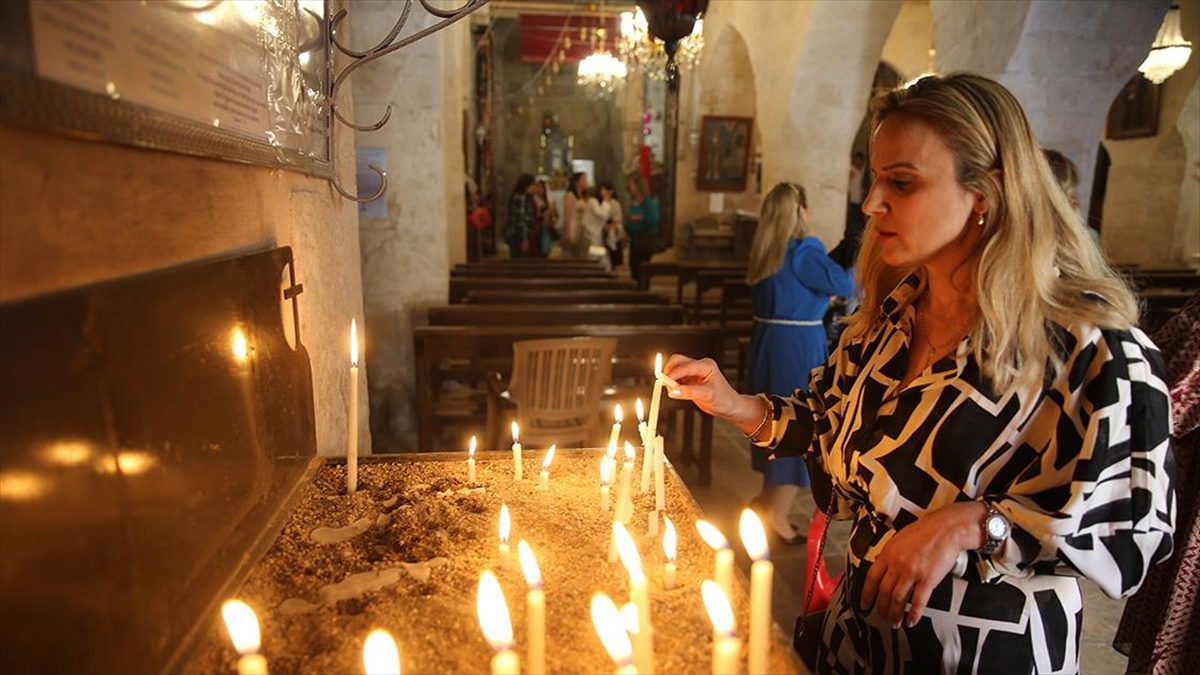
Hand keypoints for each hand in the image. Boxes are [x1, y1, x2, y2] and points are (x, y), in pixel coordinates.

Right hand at [664, 355, 763, 432]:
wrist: (729, 406)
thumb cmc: (724, 399)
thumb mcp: (707, 396)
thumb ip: (689, 393)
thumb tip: (672, 391)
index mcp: (706, 365)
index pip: (686, 366)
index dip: (674, 374)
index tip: (665, 382)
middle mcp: (699, 365)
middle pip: (677, 361)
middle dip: (669, 372)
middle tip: (665, 384)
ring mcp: (694, 371)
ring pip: (675, 367)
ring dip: (670, 377)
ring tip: (672, 390)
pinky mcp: (689, 378)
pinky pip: (676, 376)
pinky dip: (672, 382)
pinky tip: (675, 391)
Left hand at [860, 501, 985, 627]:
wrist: (946, 528)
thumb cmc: (924, 531)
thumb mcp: (899, 538)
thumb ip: (889, 553)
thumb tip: (879, 562)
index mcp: (888, 554)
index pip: (872, 578)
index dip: (867, 594)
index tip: (864, 605)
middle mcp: (897, 564)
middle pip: (884, 592)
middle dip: (881, 608)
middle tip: (882, 618)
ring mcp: (912, 572)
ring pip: (898, 599)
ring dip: (895, 614)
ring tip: (894, 623)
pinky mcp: (928, 579)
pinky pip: (918, 601)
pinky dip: (914, 614)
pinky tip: (911, 622)